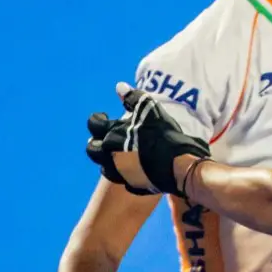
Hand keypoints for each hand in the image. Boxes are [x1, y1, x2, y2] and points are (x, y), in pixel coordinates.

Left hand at [86, 85, 209, 196]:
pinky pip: (123, 179)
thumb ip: (133, 99)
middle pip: (92, 149)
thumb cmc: (164, 137)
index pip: (94, 124)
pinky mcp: (132, 184)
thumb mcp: (151, 112)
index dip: (97, 119)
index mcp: (113, 135)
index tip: (103, 116)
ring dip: (109, 160)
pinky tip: (137, 169)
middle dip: (97, 142)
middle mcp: (110, 155)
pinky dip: (127, 173)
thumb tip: (119, 86)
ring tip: (121, 155)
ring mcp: (120, 172)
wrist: (179, 166)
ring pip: (105, 167)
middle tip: (108, 138)